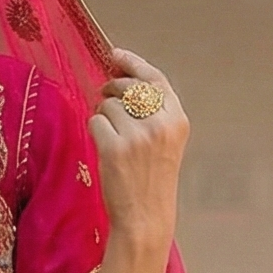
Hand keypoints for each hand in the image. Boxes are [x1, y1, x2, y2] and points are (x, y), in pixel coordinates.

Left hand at [89, 46, 188, 261]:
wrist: (145, 218)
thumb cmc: (151, 180)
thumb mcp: (165, 142)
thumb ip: (152, 112)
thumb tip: (122, 78)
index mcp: (177, 119)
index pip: (154, 78)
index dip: (133, 63)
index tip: (116, 55)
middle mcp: (160, 123)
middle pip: (128, 87)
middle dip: (112, 88)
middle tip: (105, 96)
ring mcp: (137, 136)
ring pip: (108, 104)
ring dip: (103, 114)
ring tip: (111, 135)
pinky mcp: (114, 148)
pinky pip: (95, 121)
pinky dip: (95, 130)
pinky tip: (103, 146)